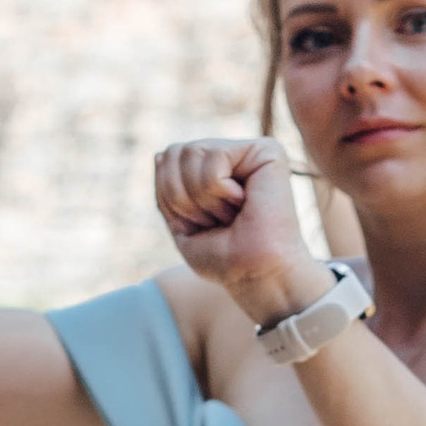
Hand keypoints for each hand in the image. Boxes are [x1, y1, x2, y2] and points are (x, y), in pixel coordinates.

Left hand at [153, 133, 325, 325]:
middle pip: (174, 151)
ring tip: (231, 214)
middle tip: (215, 220)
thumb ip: (169, 190)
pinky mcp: (267, 151)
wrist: (255, 275)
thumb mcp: (182, 224)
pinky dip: (218, 190)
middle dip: (182, 197)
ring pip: (191, 152)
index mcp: (216, 171)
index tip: (200, 223)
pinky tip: (243, 203)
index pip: (167, 159)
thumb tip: (158, 154)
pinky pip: (214, 157)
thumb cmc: (224, 258)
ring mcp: (250, 151)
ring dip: (202, 197)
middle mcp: (233, 155)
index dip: (170, 196)